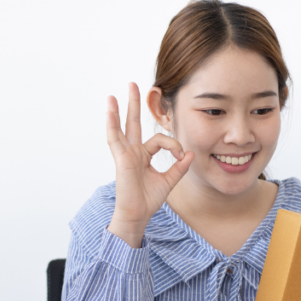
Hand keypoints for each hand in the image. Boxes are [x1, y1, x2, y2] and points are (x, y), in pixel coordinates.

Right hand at [106, 83, 194, 247]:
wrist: (138, 215)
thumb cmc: (149, 200)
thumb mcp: (169, 181)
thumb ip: (179, 167)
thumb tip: (190, 154)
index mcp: (143, 156)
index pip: (160, 140)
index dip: (174, 145)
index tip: (182, 156)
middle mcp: (133, 152)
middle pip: (133, 123)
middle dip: (133, 104)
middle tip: (133, 84)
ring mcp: (125, 155)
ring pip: (121, 128)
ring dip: (118, 110)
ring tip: (114, 94)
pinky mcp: (121, 160)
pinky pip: (115, 139)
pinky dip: (112, 124)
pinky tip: (110, 110)